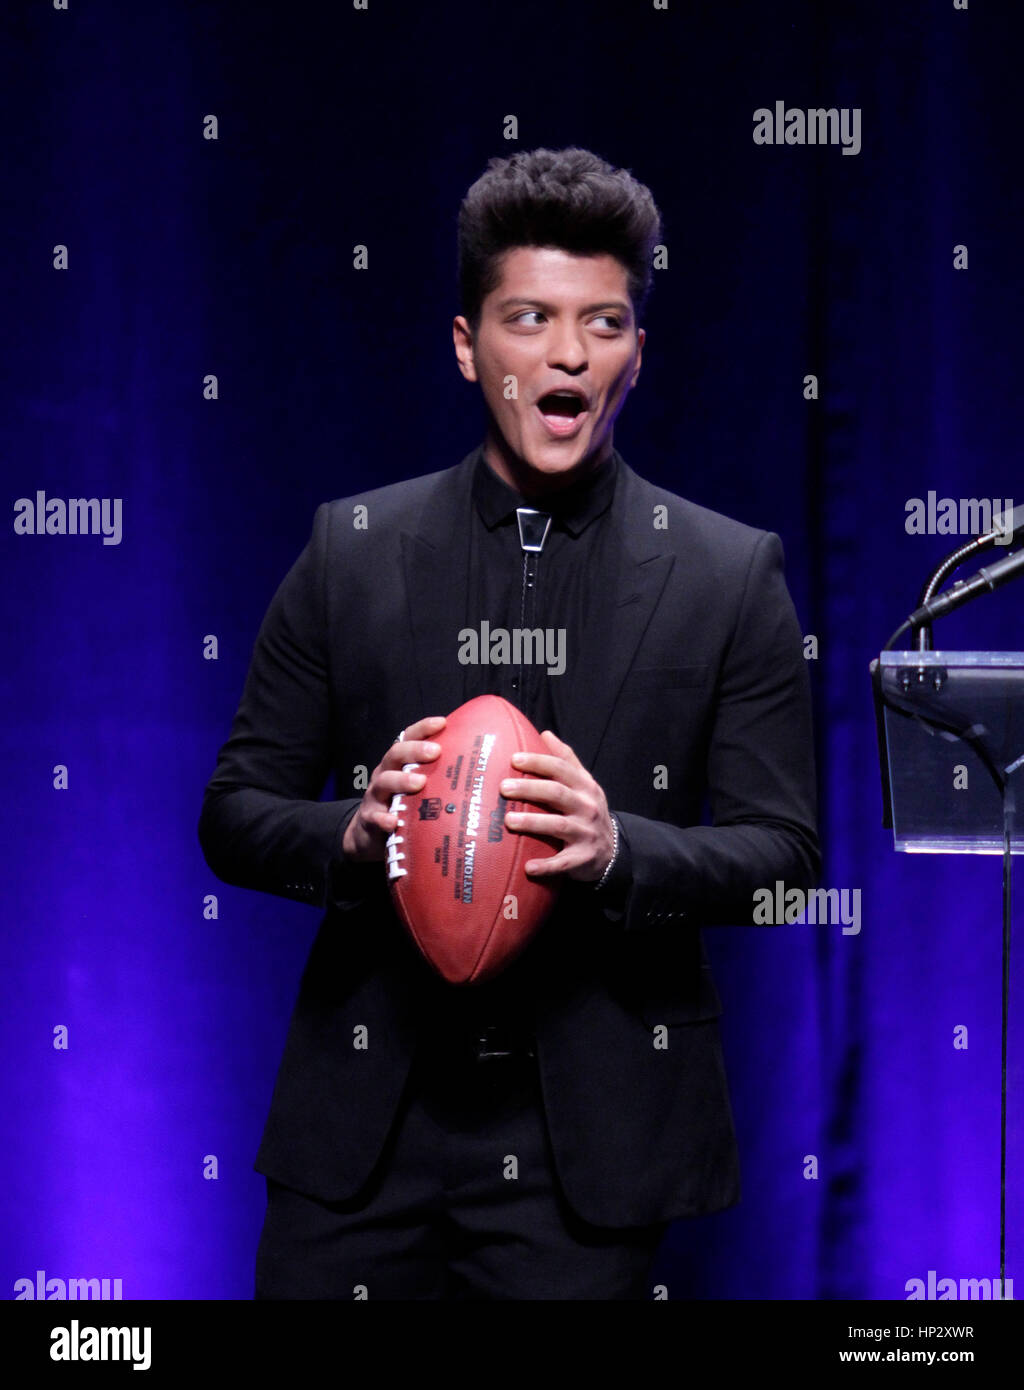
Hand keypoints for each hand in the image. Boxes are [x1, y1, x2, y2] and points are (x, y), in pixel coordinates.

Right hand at [342, 715, 446, 861]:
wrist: (368, 834)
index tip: (442, 722)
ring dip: (401, 780)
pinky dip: (384, 819)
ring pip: (384, 782)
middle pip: (395, 754)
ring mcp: (375, 796)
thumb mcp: (419, 789)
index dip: (423, 728)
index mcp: (399, 764)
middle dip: (415, 750)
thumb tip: (479, 769)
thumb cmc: (404, 806)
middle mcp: (385, 774)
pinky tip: (394, 822)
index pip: (408, 738)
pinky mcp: (370, 820)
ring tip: (420, 782)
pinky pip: (374, 818)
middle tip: (436, 751)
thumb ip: (439, 778)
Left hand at [499, 729, 614, 881]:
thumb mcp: (584, 783)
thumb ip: (566, 759)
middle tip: (503, 788)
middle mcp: (587, 807)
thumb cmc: (587, 811)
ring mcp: (586, 833)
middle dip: (530, 789)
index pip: (561, 768)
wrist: (613, 851)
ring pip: (558, 826)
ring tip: (508, 821)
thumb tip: (544, 733)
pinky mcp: (582, 858)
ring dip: (532, 823)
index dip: (538, 762)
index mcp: (585, 786)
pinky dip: (546, 866)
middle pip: (557, 793)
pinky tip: (528, 868)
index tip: (514, 759)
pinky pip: (563, 863)